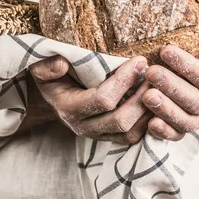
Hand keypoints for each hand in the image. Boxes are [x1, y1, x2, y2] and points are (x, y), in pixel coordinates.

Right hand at [29, 55, 151, 143]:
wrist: (52, 95)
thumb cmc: (50, 77)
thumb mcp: (40, 67)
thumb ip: (46, 66)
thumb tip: (62, 65)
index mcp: (68, 108)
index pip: (103, 99)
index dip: (124, 80)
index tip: (140, 60)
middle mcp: (82, 127)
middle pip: (120, 120)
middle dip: (141, 97)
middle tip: (155, 75)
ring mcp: (96, 135)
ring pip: (130, 132)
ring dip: (148, 111)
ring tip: (159, 87)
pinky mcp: (108, 138)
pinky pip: (133, 137)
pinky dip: (147, 122)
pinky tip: (155, 101)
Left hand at [141, 18, 198, 140]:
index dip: (188, 67)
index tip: (165, 51)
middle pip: (197, 102)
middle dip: (173, 88)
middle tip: (151, 72)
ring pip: (187, 121)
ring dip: (166, 110)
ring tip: (146, 95)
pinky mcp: (182, 126)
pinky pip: (176, 135)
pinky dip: (164, 132)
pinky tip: (149, 123)